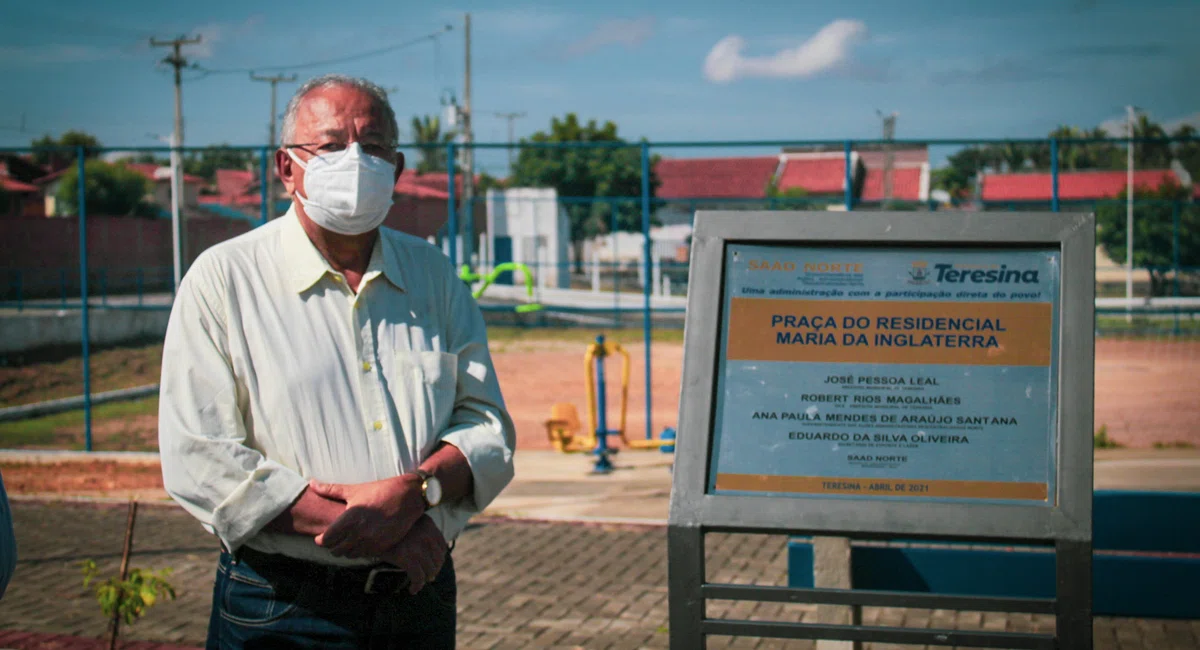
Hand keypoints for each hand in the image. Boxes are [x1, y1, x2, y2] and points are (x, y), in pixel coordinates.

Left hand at [308, 476, 424, 558]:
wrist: (409, 497)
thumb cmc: (381, 491)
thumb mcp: (355, 489)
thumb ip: (330, 489)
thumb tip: (311, 483)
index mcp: (349, 518)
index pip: (326, 539)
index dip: (320, 540)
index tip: (320, 537)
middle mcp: (359, 532)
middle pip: (335, 550)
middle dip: (331, 546)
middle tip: (332, 540)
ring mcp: (371, 541)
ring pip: (348, 555)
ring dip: (345, 550)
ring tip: (346, 541)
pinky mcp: (382, 547)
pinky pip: (363, 555)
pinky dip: (359, 551)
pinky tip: (360, 542)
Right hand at [380, 514, 448, 594]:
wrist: (366, 529)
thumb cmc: (384, 528)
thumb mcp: (406, 523)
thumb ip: (419, 532)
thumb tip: (431, 555)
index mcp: (428, 524)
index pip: (442, 545)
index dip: (439, 559)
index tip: (433, 565)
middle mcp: (426, 534)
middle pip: (438, 559)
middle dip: (433, 570)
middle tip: (428, 577)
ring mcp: (417, 546)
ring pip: (430, 570)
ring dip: (426, 579)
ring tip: (419, 583)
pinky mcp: (407, 558)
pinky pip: (418, 577)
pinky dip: (417, 586)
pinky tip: (413, 590)